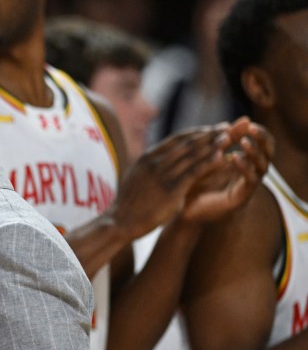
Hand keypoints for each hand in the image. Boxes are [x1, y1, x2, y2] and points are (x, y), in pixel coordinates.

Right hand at [110, 125, 229, 238]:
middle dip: (208, 134)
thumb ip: (149, 166)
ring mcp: (162, 175)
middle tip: (226, 127)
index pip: (176, 139)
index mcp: (147, 157)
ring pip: (192, 155)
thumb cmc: (129, 203)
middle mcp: (155, 162)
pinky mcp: (171, 190)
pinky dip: (209, 162)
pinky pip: (194, 172)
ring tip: (228, 138)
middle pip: (187, 143)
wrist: (120, 222)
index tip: (211, 129)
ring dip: (212, 144)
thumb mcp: (136, 177)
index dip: (196, 132)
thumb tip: (158, 159)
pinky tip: (222, 156)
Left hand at [180, 117, 273, 222]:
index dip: (258, 132)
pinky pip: (251, 181)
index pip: (261, 143)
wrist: (184, 209)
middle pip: (268, 152)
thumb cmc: (193, 182)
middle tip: (251, 129)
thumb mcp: (205, 159)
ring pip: (263, 166)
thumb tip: (226, 123)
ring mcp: (247, 186)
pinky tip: (233, 158)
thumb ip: (216, 144)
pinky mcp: (242, 198)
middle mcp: (250, 173)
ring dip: (254, 152)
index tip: (247, 122)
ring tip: (243, 142)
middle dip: (262, 139)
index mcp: (244, 162)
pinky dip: (244, 168)